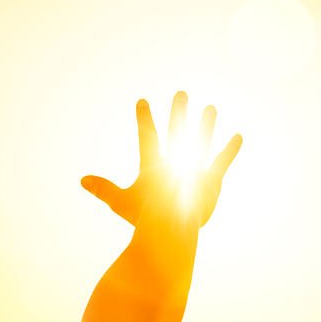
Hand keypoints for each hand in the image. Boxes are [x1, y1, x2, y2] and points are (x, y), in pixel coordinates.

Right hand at [82, 92, 241, 226]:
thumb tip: (82, 180)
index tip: (142, 101)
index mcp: (154, 165)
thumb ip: (103, 189)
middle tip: (181, 93)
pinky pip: (223, 161)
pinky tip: (238, 136)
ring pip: (203, 141)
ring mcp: (195, 169)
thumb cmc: (143, 217)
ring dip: (206, 124)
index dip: (144, 119)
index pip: (148, 137)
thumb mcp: (120, 202)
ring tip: (210, 109)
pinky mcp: (211, 181)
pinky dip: (231, 149)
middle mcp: (176, 161)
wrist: (171, 227)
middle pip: (178, 132)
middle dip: (179, 112)